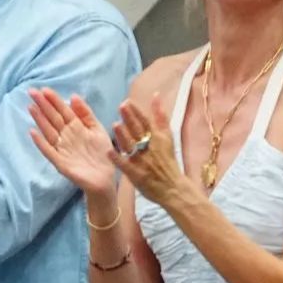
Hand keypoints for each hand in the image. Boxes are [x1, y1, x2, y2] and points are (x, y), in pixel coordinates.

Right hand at [27, 88, 118, 196]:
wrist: (106, 179)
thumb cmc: (102, 154)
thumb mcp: (97, 129)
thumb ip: (86, 114)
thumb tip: (73, 96)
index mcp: (76, 127)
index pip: (63, 110)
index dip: (54, 100)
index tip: (44, 89)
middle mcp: (67, 136)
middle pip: (53, 118)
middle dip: (43, 105)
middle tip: (32, 92)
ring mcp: (62, 148)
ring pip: (48, 131)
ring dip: (39, 119)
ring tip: (31, 107)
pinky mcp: (60, 162)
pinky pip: (49, 151)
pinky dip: (40, 142)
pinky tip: (33, 132)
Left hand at [112, 93, 192, 207]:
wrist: (173, 187)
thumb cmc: (168, 161)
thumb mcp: (168, 136)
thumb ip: (160, 116)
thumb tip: (155, 95)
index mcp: (157, 138)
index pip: (146, 123)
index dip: (137, 112)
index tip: (128, 102)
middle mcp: (149, 148)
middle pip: (139, 132)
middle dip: (130, 119)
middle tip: (122, 107)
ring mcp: (142, 161)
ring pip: (132, 147)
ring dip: (124, 136)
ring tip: (116, 125)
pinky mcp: (136, 175)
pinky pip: (126, 166)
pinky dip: (118, 159)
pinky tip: (109, 152)